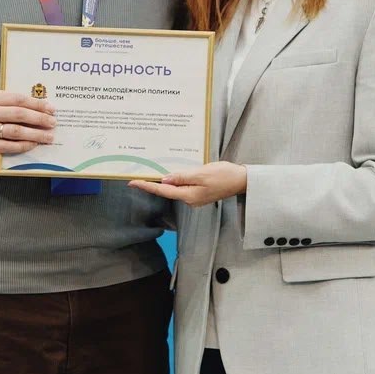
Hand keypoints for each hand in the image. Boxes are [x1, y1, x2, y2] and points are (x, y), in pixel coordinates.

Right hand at [0, 90, 55, 155]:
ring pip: (16, 132)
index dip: (36, 103)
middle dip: (39, 119)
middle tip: (53, 122)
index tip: (50, 108)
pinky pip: (8, 146)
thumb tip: (32, 102)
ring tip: (48, 136)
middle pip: (19, 115)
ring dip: (35, 134)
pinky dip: (22, 146)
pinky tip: (33, 144)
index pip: (18, 99)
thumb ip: (5, 98)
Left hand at [128, 162, 246, 207]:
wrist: (242, 180)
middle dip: (153, 183)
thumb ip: (182, 177)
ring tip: (151, 173)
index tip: (132, 183)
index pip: (163, 190)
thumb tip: (164, 180)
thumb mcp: (201, 173)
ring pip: (175, 188)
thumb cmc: (224, 175)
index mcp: (188, 195)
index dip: (147, 186)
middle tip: (138, 175)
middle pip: (167, 191)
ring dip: (164, 181)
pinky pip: (183, 186)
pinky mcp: (199, 192)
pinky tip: (171, 174)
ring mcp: (195, 197)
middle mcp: (190, 199)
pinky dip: (176, 180)